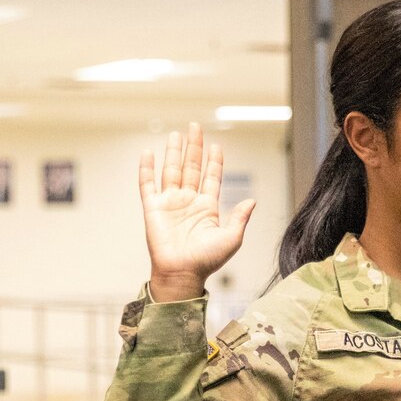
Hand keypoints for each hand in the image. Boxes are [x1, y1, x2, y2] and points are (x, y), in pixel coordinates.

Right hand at [139, 122, 255, 301]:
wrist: (183, 273)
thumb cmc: (207, 261)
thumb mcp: (231, 238)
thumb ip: (240, 218)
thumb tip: (253, 201)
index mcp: (208, 208)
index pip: (211, 177)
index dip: (213, 161)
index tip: (216, 145)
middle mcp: (189, 202)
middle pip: (192, 168)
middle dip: (194, 148)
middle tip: (195, 127)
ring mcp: (170, 203)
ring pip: (172, 171)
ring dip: (174, 152)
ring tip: (176, 134)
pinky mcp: (153, 208)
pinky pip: (148, 184)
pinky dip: (147, 169)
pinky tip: (149, 153)